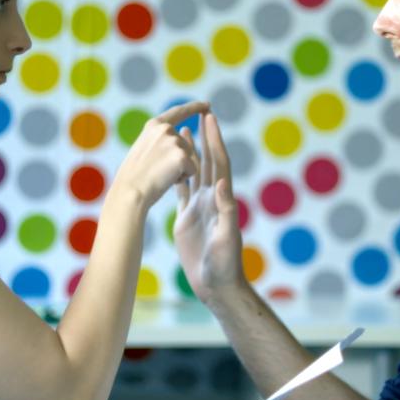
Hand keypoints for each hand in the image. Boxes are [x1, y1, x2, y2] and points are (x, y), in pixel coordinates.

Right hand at [111, 102, 207, 210]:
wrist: (129, 193)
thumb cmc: (133, 178)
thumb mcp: (143, 148)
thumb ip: (159, 139)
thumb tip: (178, 135)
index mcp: (153, 125)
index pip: (179, 112)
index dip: (194, 108)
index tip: (207, 105)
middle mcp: (165, 129)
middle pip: (185, 144)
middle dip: (178, 160)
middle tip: (155, 170)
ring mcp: (174, 141)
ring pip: (189, 157)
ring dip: (179, 170)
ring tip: (159, 174)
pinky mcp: (181, 156)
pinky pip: (191, 170)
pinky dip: (182, 179)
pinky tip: (166, 180)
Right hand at [174, 113, 246, 302]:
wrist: (216, 285)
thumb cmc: (225, 264)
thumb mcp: (226, 236)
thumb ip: (225, 209)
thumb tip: (222, 183)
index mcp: (221, 200)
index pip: (218, 163)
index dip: (214, 140)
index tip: (210, 118)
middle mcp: (212, 200)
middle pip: (207, 162)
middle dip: (204, 138)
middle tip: (199, 114)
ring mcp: (199, 208)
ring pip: (194, 174)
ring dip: (191, 153)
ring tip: (185, 131)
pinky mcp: (186, 219)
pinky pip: (182, 191)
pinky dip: (178, 176)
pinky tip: (172, 165)